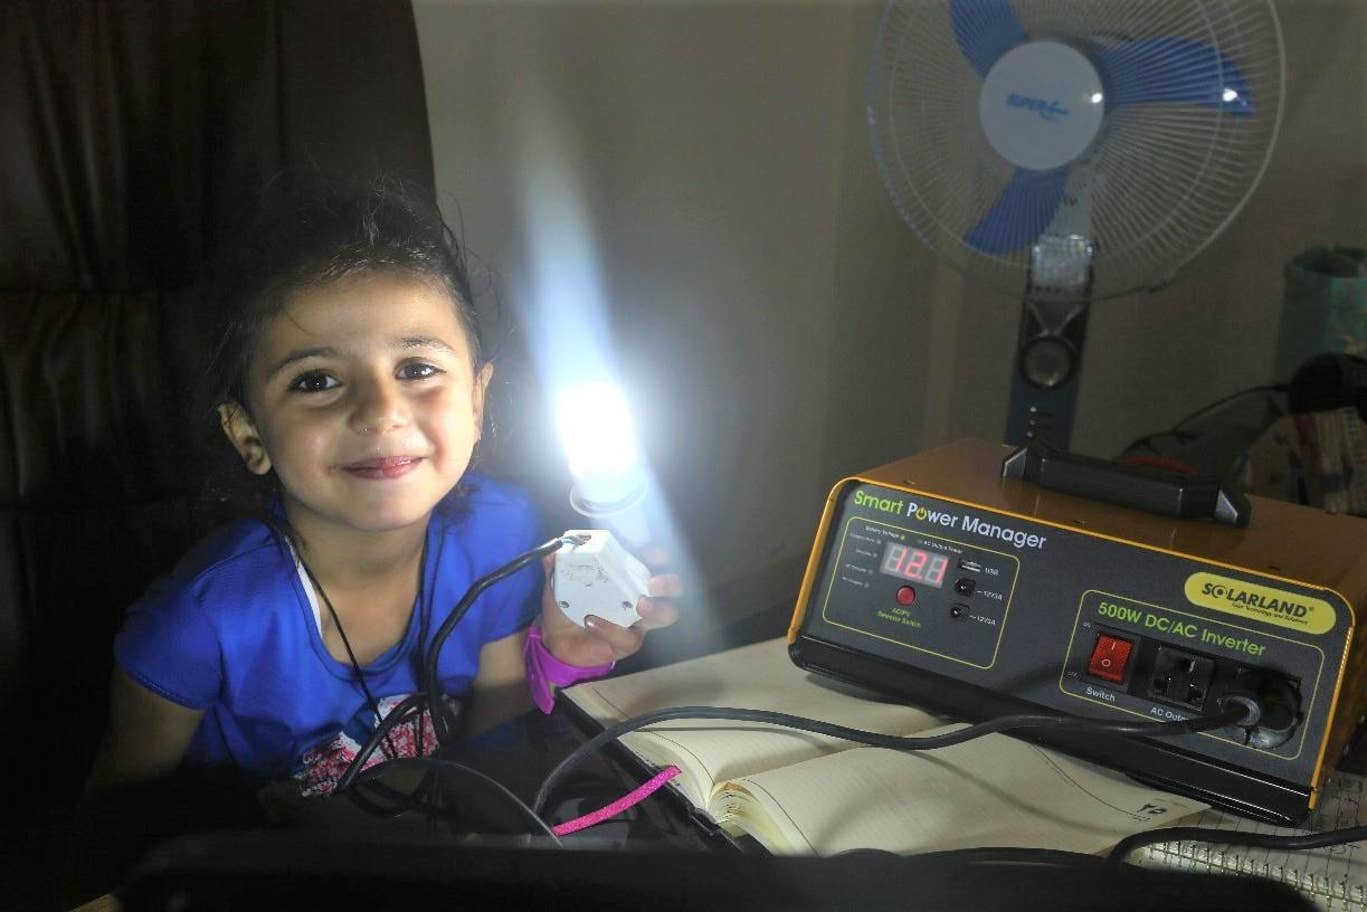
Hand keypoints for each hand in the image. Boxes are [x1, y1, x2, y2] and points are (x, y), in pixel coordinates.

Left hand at [537, 547, 681, 666]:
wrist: (556, 640)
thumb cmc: (566, 605)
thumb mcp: (557, 583)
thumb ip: (556, 566)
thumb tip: (552, 552)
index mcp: (626, 574)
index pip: (652, 560)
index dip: (658, 556)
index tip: (655, 555)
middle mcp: (640, 594)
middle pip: (673, 588)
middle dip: (669, 583)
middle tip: (653, 583)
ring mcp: (638, 620)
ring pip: (666, 614)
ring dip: (657, 608)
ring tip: (640, 604)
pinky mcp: (629, 642)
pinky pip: (629, 636)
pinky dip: (612, 628)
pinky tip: (593, 621)